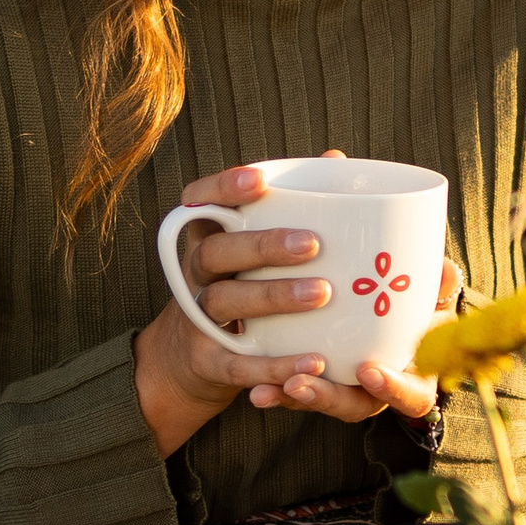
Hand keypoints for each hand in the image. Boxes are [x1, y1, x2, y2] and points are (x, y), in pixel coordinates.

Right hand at [132, 156, 451, 456]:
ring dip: (272, 297)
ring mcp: (198, 319)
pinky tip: (314, 362)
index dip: (223, 188)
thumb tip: (335, 159)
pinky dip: (275, 365)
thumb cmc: (241, 286)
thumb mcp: (253, 251)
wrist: (190, 361)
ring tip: (323, 293)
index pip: (201, 203)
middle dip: (262, 245)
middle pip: (215, 253)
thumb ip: (291, 209)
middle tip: (314, 244)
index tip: (260, 180)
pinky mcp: (209, 363)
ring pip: (224, 302)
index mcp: (208, 238)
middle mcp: (195, 275)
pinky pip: (239, 365)